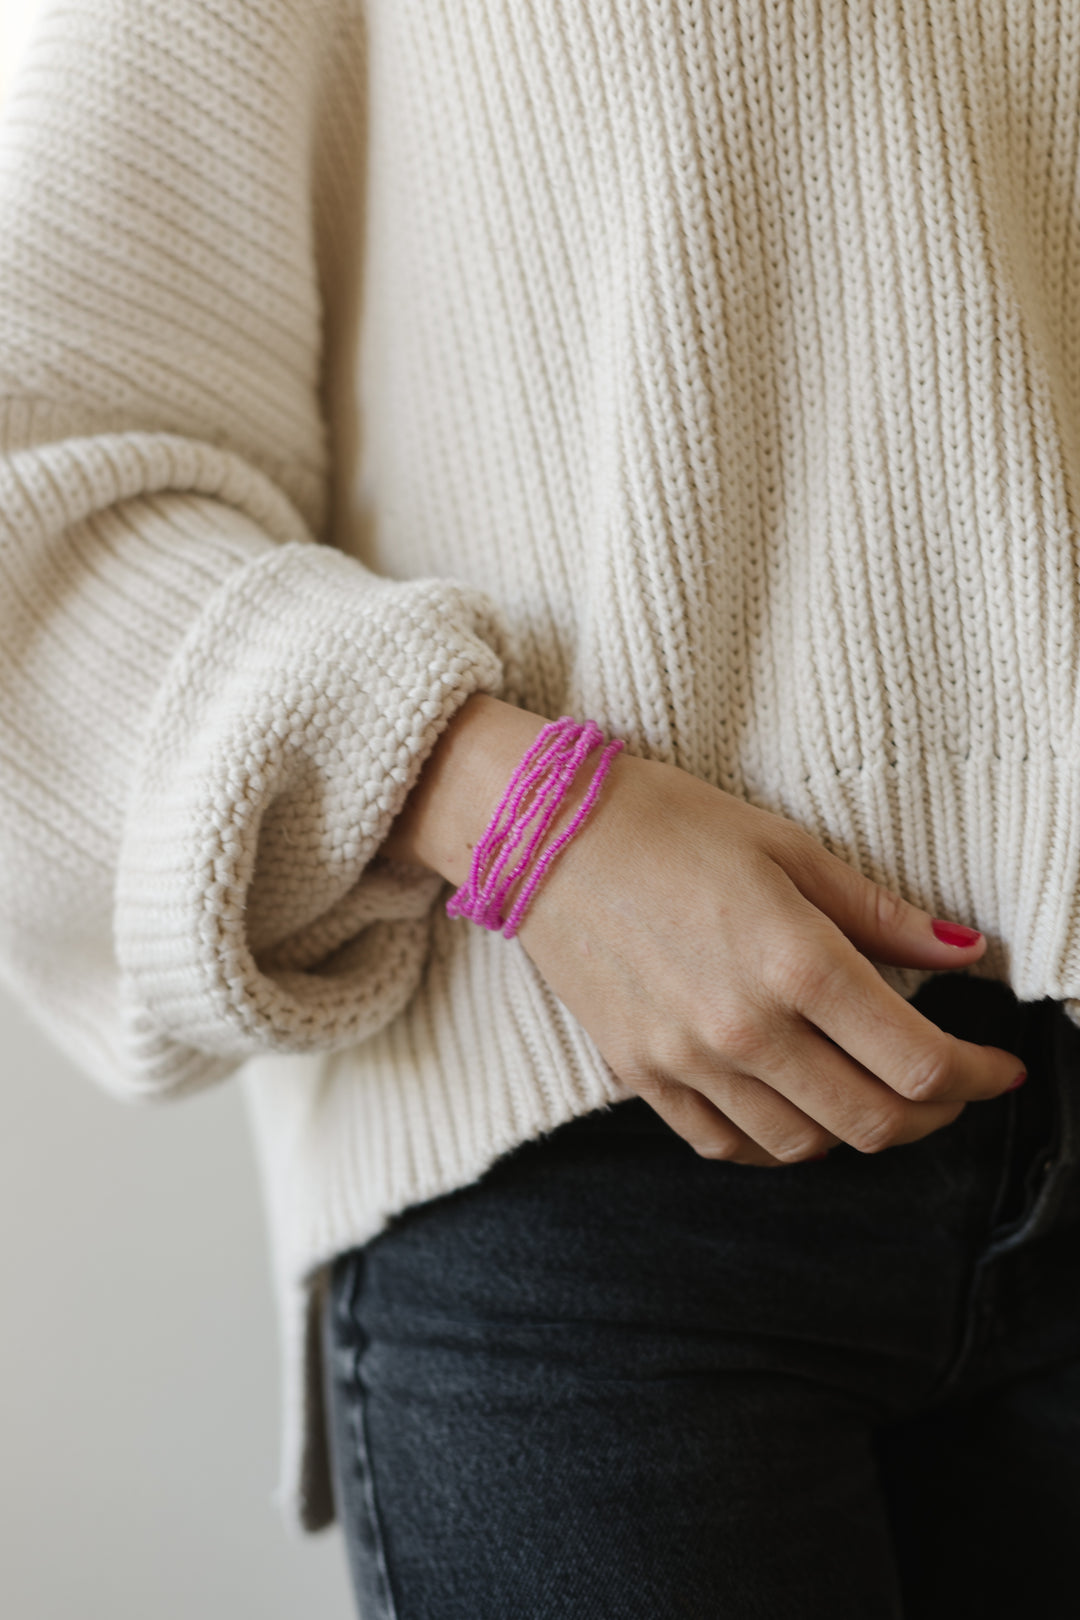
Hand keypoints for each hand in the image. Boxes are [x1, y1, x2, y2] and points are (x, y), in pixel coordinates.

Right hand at [515, 749, 1023, 1165]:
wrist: (541, 835)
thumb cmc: (668, 823)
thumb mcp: (788, 848)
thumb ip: (880, 914)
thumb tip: (965, 950)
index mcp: (795, 963)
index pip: (918, 1063)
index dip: (978, 1077)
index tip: (999, 1068)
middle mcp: (745, 1029)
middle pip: (874, 1121)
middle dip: (934, 1114)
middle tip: (950, 1087)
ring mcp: (687, 1063)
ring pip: (805, 1145)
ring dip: (857, 1131)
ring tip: (871, 1090)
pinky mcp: (640, 1077)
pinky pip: (727, 1146)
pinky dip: (776, 1142)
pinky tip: (794, 1106)